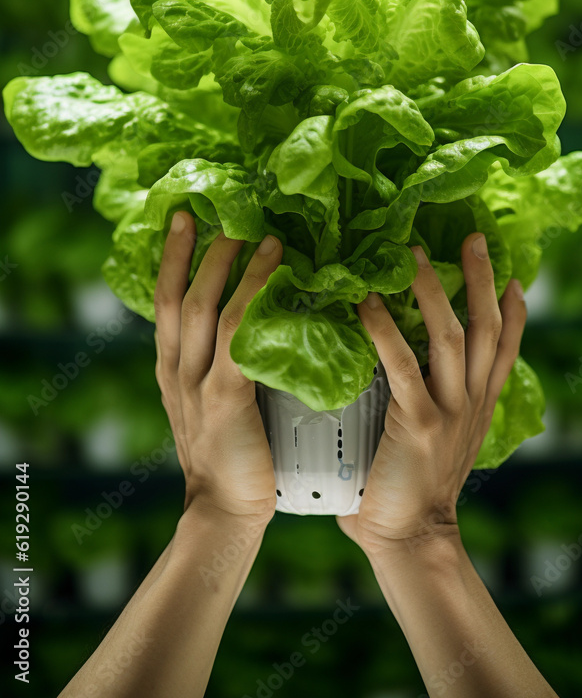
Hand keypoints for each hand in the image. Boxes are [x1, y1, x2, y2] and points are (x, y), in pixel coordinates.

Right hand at [154, 212, 282, 524]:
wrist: (226, 512)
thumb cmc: (234, 458)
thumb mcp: (215, 405)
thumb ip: (224, 368)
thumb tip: (258, 325)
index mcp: (172, 371)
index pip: (166, 303)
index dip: (173, 260)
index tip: (183, 220)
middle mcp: (176, 371)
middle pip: (180, 298)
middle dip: (193, 250)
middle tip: (212, 209)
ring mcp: (196, 384)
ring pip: (206, 310)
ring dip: (228, 267)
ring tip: (253, 233)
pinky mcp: (223, 397)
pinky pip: (237, 337)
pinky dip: (253, 299)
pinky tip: (274, 274)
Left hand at [337, 232, 526, 556]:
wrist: (408, 539)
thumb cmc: (405, 486)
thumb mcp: (431, 438)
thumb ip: (421, 402)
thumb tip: (389, 368)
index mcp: (478, 405)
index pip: (505, 349)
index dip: (513, 311)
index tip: (513, 274)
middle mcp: (472, 402)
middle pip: (488, 329)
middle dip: (483, 280)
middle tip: (475, 237)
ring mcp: (450, 411)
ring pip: (454, 337)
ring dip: (435, 291)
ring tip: (415, 255)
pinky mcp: (420, 424)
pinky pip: (404, 367)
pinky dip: (385, 331)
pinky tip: (366, 304)